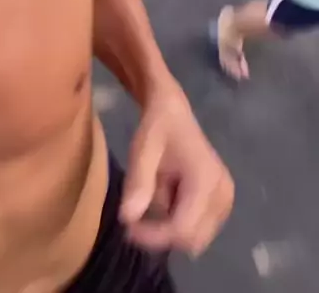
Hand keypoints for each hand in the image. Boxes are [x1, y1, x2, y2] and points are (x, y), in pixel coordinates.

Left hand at [120, 94, 233, 255]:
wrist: (173, 112)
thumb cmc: (158, 128)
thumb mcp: (142, 150)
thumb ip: (138, 183)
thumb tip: (127, 218)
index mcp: (206, 180)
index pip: (183, 230)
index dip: (154, 236)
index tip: (128, 228)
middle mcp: (223, 195)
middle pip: (192, 240)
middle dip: (161, 235)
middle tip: (135, 218)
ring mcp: (225, 200)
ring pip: (195, 238)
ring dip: (169, 228)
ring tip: (154, 197)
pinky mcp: (222, 204)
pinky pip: (198, 228)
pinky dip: (178, 222)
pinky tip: (166, 197)